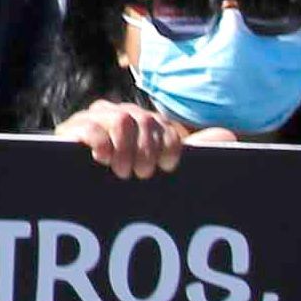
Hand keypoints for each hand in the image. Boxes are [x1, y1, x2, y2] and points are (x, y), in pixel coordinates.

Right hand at [56, 97, 192, 177]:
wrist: (75, 186)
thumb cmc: (121, 176)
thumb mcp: (157, 165)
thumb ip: (191, 150)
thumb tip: (229, 134)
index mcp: (143, 122)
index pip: (163, 126)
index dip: (168, 146)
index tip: (166, 168)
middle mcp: (121, 114)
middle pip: (145, 121)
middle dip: (147, 152)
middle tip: (141, 175)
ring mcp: (95, 119)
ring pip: (121, 120)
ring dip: (125, 151)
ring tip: (121, 172)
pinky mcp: (71, 128)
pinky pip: (92, 128)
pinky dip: (101, 144)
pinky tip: (102, 160)